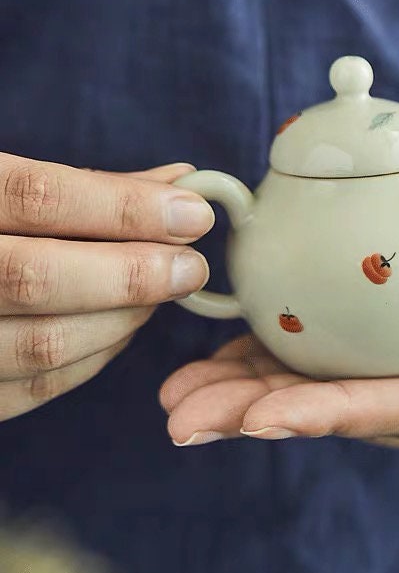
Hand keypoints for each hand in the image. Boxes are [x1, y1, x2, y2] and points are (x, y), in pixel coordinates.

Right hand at [0, 155, 212, 420]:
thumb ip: (82, 184)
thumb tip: (181, 183)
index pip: (40, 195)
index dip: (124, 207)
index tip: (194, 214)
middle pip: (38, 278)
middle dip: (131, 275)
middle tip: (191, 268)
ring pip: (41, 344)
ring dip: (119, 320)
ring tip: (161, 293)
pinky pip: (30, 389)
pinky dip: (91, 360)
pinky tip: (121, 330)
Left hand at [161, 180, 398, 456]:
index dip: (337, 414)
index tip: (257, 417)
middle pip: (362, 414)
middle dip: (270, 416)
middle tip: (183, 417)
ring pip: (348, 390)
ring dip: (264, 393)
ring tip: (182, 395)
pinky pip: (360, 355)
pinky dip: (298, 355)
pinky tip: (239, 351)